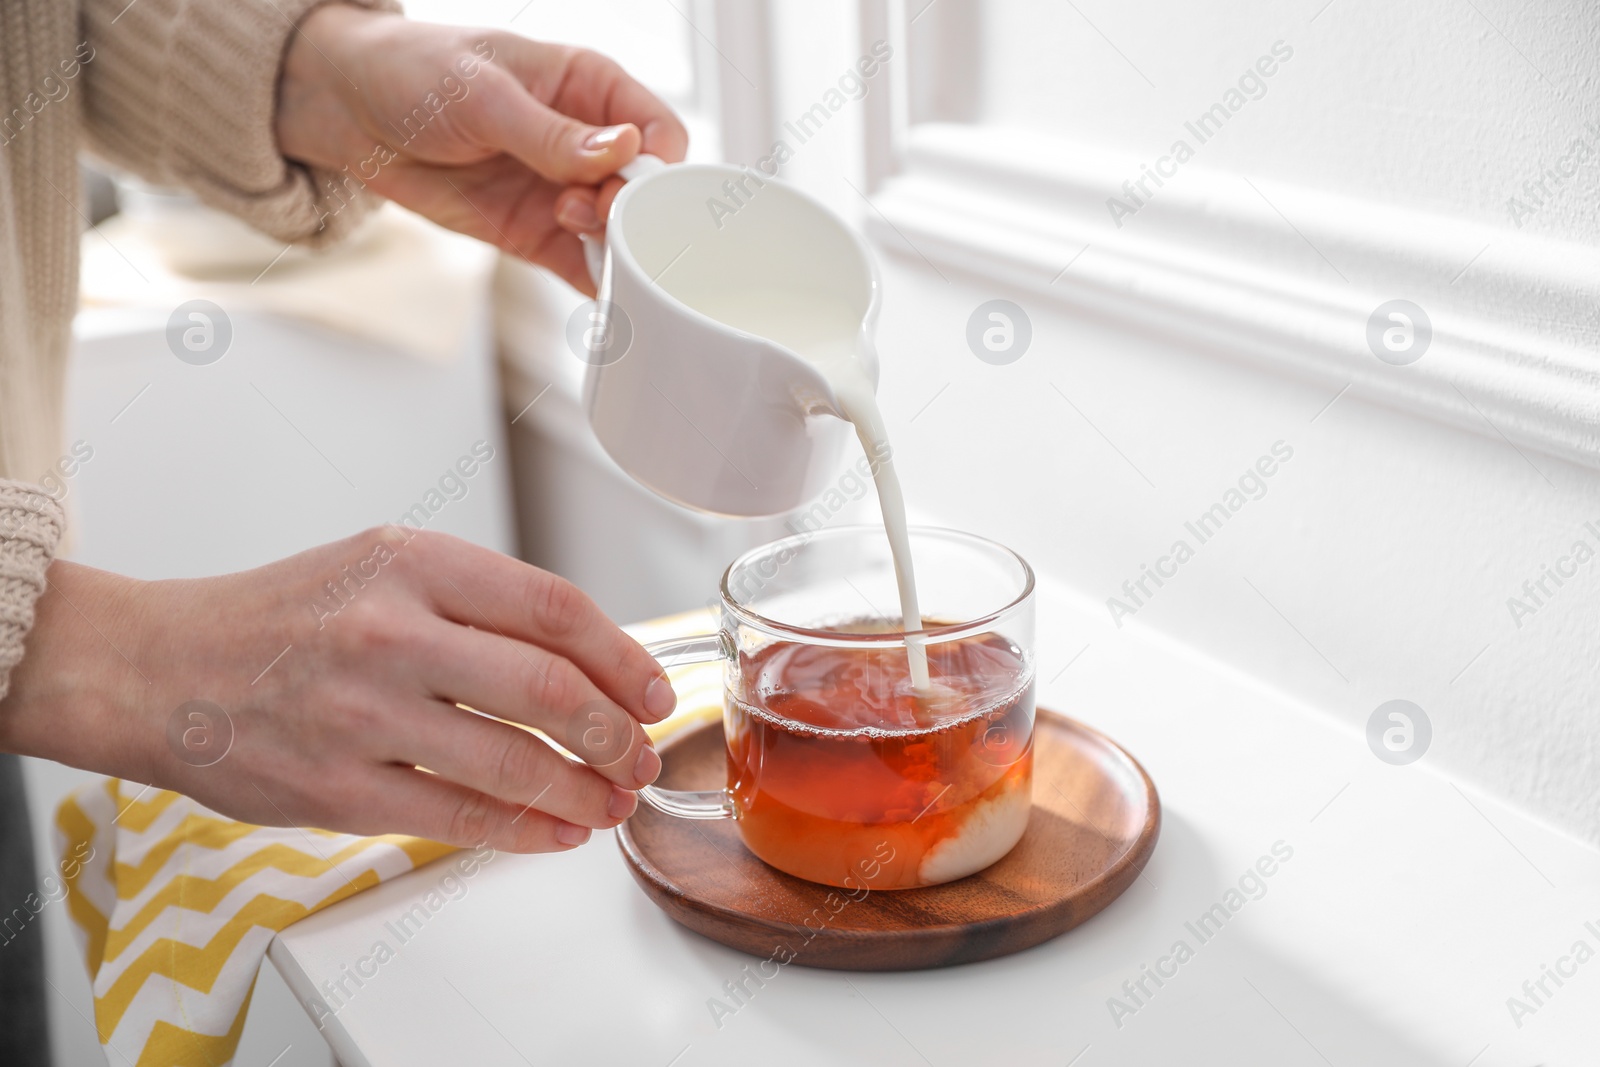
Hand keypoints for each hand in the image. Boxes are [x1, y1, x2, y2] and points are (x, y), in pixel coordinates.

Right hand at [0, 529, 677, 852]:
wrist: (159, 667)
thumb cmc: (281, 618)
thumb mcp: (380, 570)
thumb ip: (476, 604)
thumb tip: (586, 661)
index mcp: (412, 564)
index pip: (553, 609)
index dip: (623, 657)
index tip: (652, 691)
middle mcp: (390, 632)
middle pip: (547, 689)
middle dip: (615, 734)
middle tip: (640, 755)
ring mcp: (363, 714)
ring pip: (513, 762)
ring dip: (583, 791)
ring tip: (610, 801)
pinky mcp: (338, 789)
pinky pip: (460, 817)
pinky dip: (526, 831)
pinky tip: (557, 831)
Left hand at [274, 6, 688, 294]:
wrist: (347, 111)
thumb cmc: (414, 73)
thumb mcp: (482, 96)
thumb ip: (553, 134)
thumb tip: (624, 149)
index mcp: (590, 87)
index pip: (657, 131)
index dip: (656, 164)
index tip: (628, 184)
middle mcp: (587, 143)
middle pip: (647, 191)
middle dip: (632, 211)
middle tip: (587, 210)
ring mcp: (565, 192)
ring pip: (621, 234)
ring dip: (613, 246)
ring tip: (565, 224)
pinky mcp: (537, 235)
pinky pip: (583, 266)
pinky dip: (596, 282)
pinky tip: (594, 284)